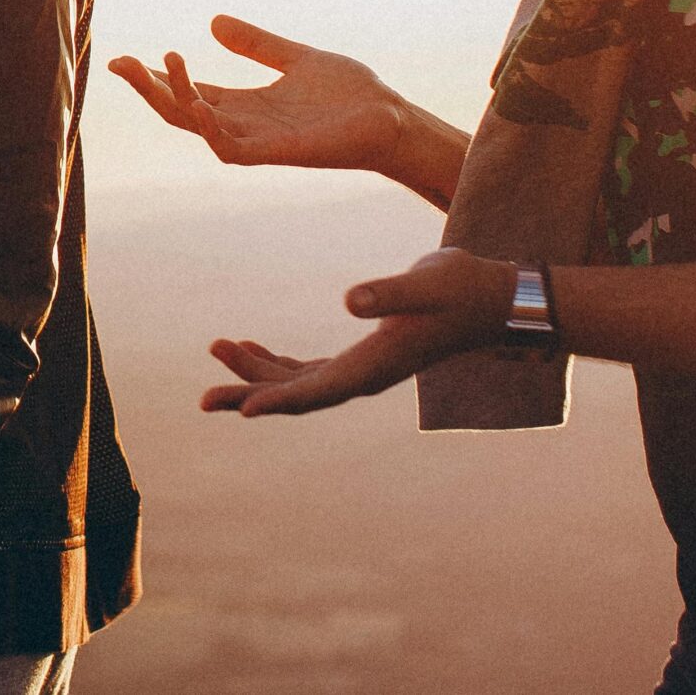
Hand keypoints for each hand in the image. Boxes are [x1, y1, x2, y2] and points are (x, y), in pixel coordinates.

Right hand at [109, 15, 413, 174]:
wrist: (390, 119)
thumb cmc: (349, 95)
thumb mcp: (295, 58)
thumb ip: (256, 43)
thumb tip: (213, 22)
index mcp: (246, 104)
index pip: (189, 92)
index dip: (157, 78)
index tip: (124, 59)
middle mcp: (244, 124)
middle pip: (181, 111)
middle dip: (149, 89)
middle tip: (121, 63)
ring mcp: (258, 141)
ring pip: (198, 127)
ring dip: (173, 100)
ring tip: (159, 66)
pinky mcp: (276, 153)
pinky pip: (231, 149)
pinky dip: (209, 129)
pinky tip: (198, 104)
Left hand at [199, 248, 512, 415]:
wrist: (492, 299)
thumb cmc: (462, 289)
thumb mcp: (427, 284)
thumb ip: (387, 293)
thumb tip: (348, 300)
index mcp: (375, 366)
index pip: (317, 391)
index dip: (277, 401)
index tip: (240, 411)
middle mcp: (364, 375)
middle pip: (297, 395)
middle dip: (250, 394)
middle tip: (203, 398)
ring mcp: (362, 368)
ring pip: (298, 382)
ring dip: (256, 371)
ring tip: (217, 350)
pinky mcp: (363, 353)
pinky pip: (309, 368)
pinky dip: (278, 362)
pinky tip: (251, 346)